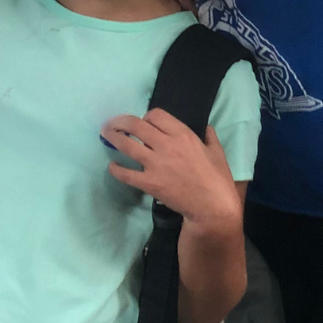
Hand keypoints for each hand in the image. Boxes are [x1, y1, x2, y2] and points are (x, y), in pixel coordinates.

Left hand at [102, 112, 240, 229]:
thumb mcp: (217, 152)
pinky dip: (116, 169)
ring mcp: (155, 164)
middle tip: (113, 123)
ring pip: (126, 145)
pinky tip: (112, 166)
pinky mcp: (149, 183)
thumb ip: (209, 136)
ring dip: (112, 137)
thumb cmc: (217, 179)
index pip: (155, 115)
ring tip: (105, 133)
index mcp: (183, 135)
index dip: (146, 116)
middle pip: (135, 125)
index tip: (143, 123)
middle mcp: (166, 145)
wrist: (212, 207)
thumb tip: (205, 128)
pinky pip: (126, 174)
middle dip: (121, 121)